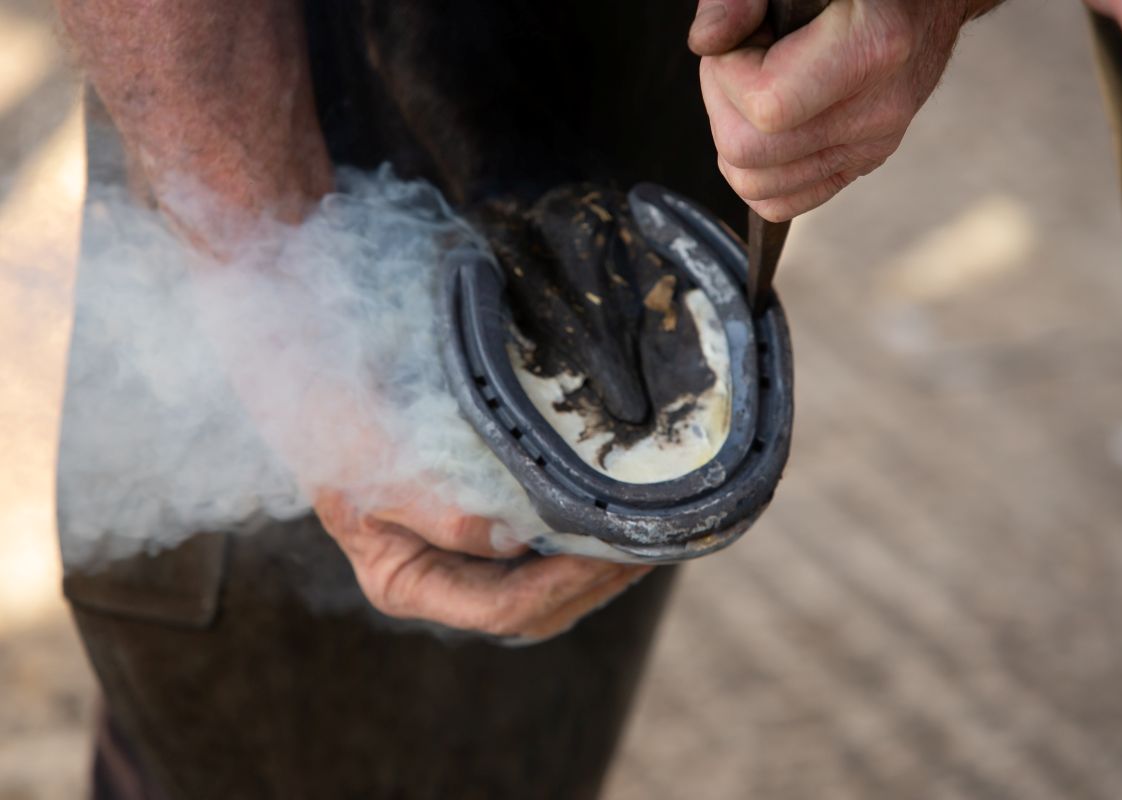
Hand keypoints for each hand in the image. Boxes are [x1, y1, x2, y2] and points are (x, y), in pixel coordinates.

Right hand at [59, 0, 650, 641]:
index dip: (573, 586)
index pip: (506, 608)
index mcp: (404, 576)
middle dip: (602, 576)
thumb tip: (512, 542)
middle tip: (662, 537)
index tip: (626, 547)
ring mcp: (462, 534)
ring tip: (655, 518)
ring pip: (550, 567)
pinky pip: (549, 521)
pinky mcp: (482, 491)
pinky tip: (618, 486)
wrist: (307, 326)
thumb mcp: (371, 457)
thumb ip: (437, 510)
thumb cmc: (330, 395)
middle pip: (538, 602)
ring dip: (603, 550)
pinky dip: (586, 512)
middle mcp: (437, 566)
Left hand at [690, 0, 998, 220]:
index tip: (742, 38)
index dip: (728, 73)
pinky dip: (756, 171)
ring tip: (756, 88)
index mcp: (872, 48)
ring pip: (758, 186)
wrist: (922, 0)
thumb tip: (708, 42)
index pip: (766, 107)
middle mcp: (878, 109)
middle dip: (723, 105)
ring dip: (736, 137)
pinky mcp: (862, 163)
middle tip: (740, 62)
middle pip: (750, 154)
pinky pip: (782, 201)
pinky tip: (763, 126)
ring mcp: (873, 144)